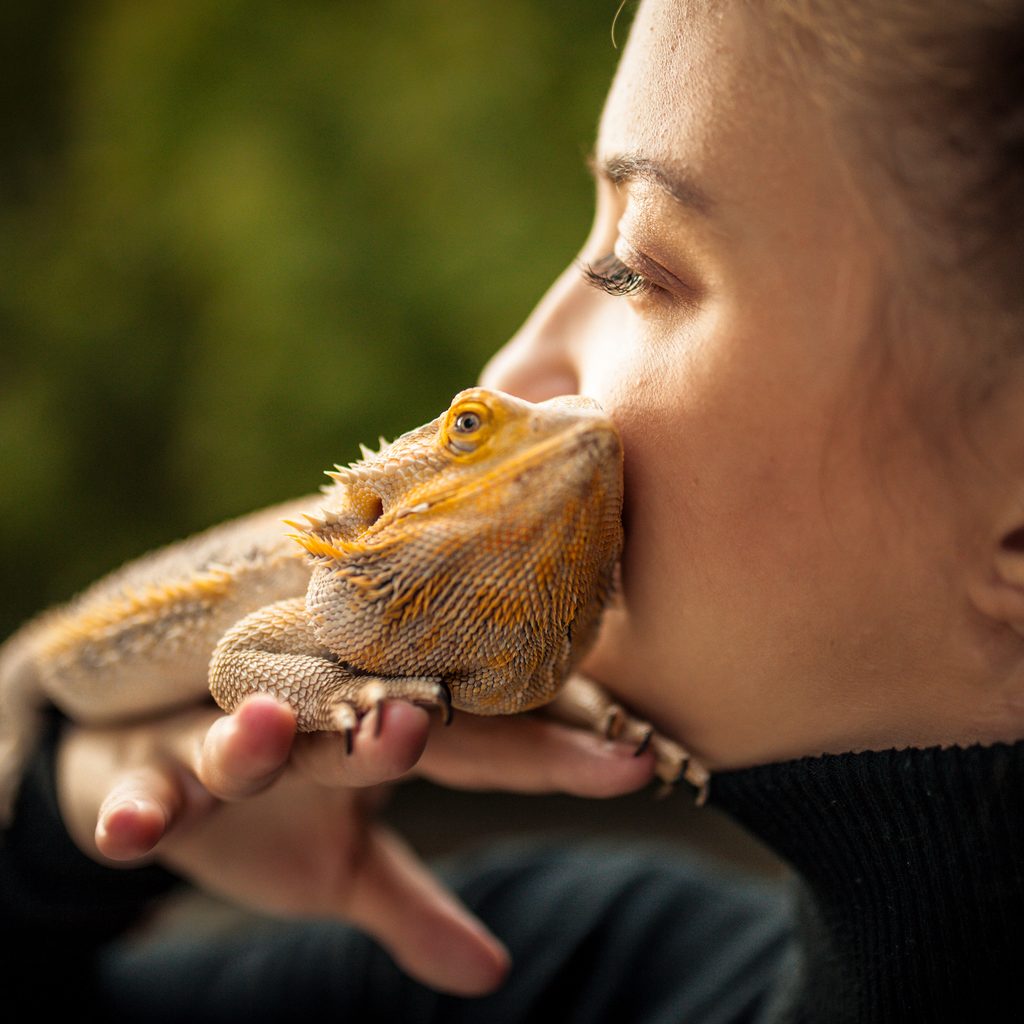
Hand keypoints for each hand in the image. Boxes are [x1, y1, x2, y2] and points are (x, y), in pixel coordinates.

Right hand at [57, 695, 656, 994]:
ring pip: (241, 738)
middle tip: (428, 716)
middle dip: (393, 724)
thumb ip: (413, 907)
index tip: (634, 759)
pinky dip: (134, 806)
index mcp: (371, 739)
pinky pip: (138, 790)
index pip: (473, 743)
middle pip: (358, 720)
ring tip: (272, 728)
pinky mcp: (144, 773)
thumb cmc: (263, 812)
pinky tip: (132, 829)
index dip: (548, 754)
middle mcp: (307, 726)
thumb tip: (493, 972)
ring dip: (256, 740)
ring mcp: (219, 744)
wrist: (136, 775)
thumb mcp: (340, 867)